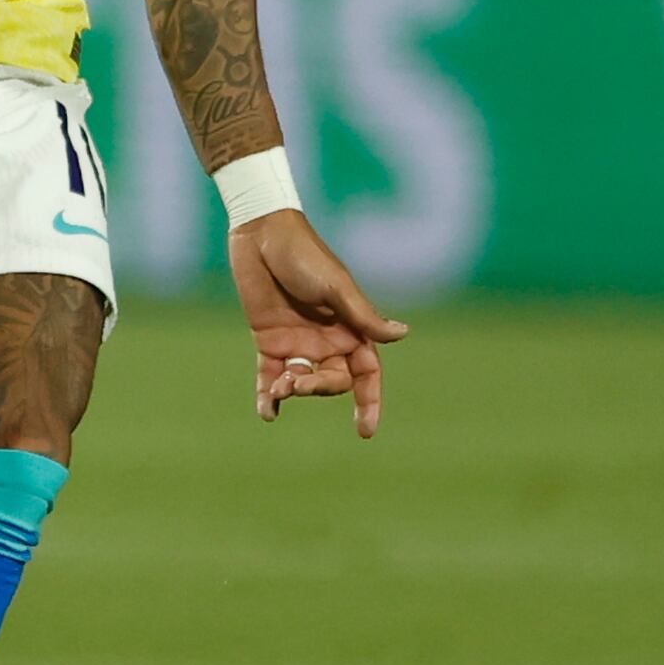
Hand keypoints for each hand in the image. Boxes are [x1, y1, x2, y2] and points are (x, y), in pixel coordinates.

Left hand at [231, 209, 407, 436]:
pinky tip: (267, 411)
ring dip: (292, 391)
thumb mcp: (335, 286)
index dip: (369, 402)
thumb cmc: (304, 255)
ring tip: (279, 389)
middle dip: (318, 389)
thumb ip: (363, 315)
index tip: (365, 430)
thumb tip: (401, 334)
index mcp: (351, 329)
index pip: (367, 373)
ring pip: (301, 381)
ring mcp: (298, 342)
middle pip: (332, 381)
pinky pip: (270, 374)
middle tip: (296, 383)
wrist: (262, 234)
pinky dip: (268, 395)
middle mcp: (328, 340)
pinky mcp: (268, 339)